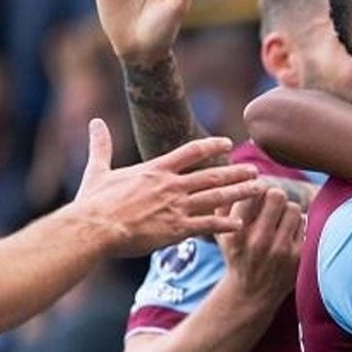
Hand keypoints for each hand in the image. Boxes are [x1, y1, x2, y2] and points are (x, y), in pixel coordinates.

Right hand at [75, 119, 262, 256]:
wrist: (94, 228)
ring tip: (259, 190)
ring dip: (240, 193)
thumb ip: (101, 146)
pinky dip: (225, 224)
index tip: (228, 142)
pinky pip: (207, 225)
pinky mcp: (176, 228)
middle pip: (212, 175)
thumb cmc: (93, 202)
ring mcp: (176, 207)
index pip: (191, 151)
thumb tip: (94, 123)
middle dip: (236, 172)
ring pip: (216, 198)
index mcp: (156, 169)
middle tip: (255, 170)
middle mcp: (172, 185)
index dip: (212, 145)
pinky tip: (241, 223)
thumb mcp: (98, 171)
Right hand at [215, 188, 303, 307]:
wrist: (251, 293)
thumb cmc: (236, 254)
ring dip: (287, 210)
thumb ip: (224, 204)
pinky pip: (304, 223)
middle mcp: (259, 241)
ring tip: (279, 219)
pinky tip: (287, 232)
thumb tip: (237, 173)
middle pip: (277, 195)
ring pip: (293, 208)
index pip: (253, 192)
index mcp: (237, 233)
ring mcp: (280, 249)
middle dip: (274, 195)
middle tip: (271, 203)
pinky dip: (297, 224)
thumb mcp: (221, 233)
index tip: (256, 191)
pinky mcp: (298, 255)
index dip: (256, 187)